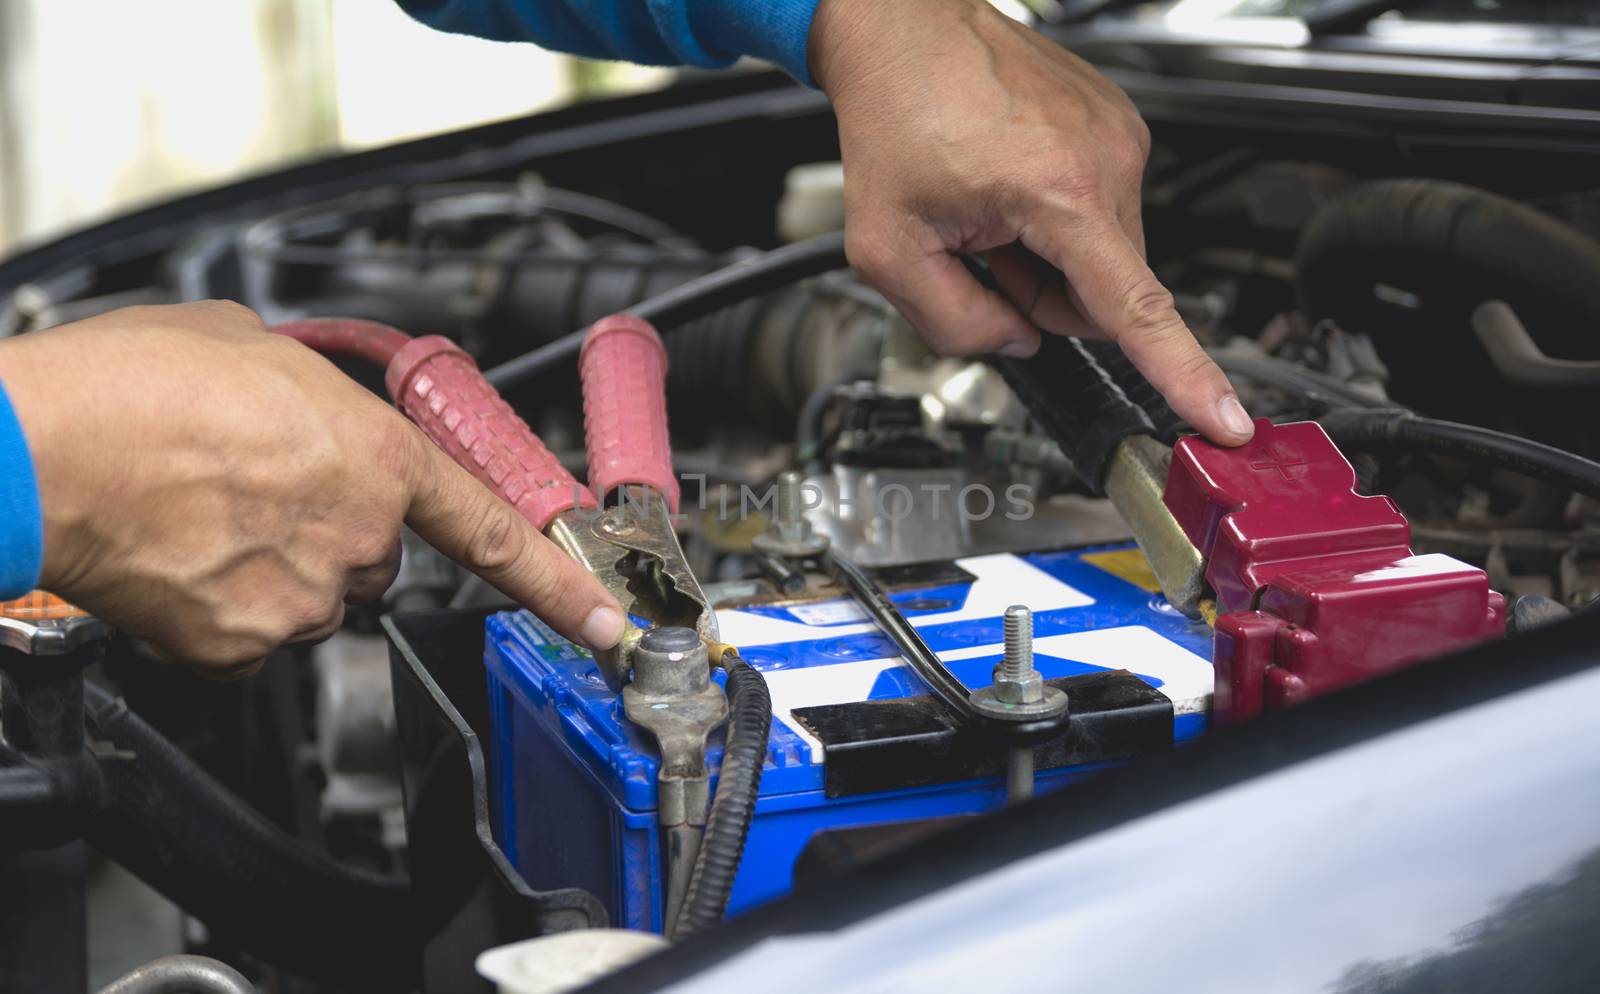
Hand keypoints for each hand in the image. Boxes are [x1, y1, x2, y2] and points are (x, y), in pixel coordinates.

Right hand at [0, 301, 624, 674]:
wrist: (39, 450)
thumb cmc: (134, 386)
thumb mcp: (255, 348)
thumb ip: (314, 395)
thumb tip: (304, 407)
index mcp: (378, 459)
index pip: (493, 532)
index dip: (556, 581)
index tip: (599, 618)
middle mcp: (355, 539)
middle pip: (373, 553)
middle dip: (331, 526)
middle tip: (254, 483)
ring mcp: (298, 601)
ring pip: (311, 591)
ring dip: (273, 559)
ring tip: (200, 506)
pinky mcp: (238, 648)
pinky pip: (253, 628)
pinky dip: (223, 600)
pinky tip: (179, 551)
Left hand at [809, 0, 1253, 444]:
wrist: (903, 28)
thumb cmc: (895, 115)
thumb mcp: (889, 250)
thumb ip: (954, 323)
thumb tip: (1015, 343)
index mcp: (1061, 190)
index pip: (1136, 308)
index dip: (1182, 373)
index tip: (1225, 417)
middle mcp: (1108, 157)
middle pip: (1107, 290)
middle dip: (1049, 299)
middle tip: (985, 256)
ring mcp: (1120, 134)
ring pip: (1105, 252)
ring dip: (1051, 257)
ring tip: (992, 212)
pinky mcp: (1117, 123)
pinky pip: (1101, 206)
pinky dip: (1056, 218)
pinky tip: (1009, 187)